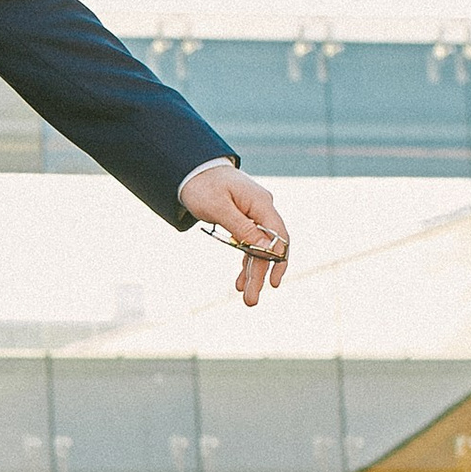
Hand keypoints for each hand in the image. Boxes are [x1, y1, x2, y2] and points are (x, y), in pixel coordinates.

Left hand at [177, 161, 289, 305]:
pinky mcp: (243, 221)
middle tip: (251, 301)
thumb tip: (266, 249)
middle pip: (268, 247)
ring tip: (247, 298)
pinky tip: (241, 281)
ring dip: (252, 273)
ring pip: (258, 249)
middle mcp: (261, 210)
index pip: (279, 235)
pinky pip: (249, 245)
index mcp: (260, 203)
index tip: (273, 282)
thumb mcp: (218, 207)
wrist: (191, 170)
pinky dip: (245, 262)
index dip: (278, 260)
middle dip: (260, 274)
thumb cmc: (203, 185)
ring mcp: (253, 216)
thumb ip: (242, 228)